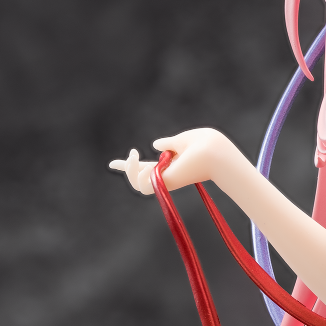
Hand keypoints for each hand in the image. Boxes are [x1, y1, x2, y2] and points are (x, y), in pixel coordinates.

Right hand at [109, 128, 228, 194]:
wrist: (214, 153)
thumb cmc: (204, 145)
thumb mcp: (183, 139)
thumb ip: (169, 143)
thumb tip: (157, 145)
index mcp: (172, 164)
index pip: (149, 167)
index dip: (134, 164)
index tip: (119, 160)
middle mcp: (166, 174)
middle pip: (140, 177)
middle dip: (126, 169)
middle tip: (112, 162)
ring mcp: (164, 181)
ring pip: (137, 183)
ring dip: (128, 169)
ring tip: (133, 154)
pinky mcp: (163, 185)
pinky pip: (139, 185)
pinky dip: (133, 172)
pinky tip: (139, 161)